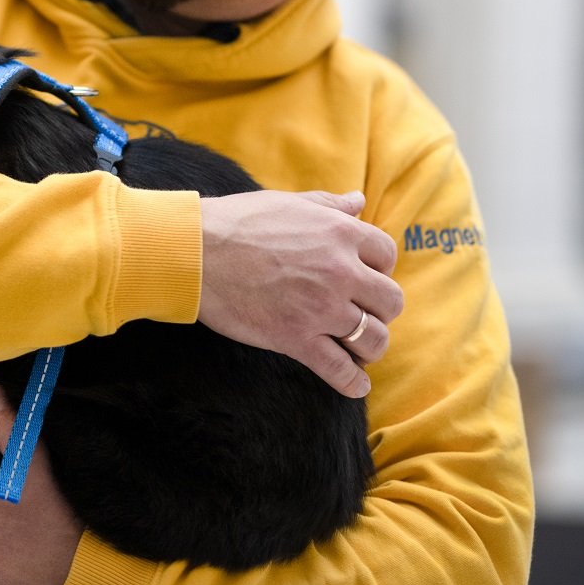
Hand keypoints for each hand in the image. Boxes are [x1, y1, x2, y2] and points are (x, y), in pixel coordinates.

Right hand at [198, 190, 401, 396]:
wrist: (194, 251)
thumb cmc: (236, 222)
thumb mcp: (288, 202)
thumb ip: (329, 204)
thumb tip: (358, 200)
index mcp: (340, 233)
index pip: (387, 255)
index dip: (379, 269)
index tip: (364, 278)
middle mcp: (340, 271)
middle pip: (390, 301)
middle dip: (380, 310)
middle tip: (361, 313)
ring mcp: (320, 308)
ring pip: (374, 339)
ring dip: (370, 345)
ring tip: (357, 347)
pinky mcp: (296, 339)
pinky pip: (340, 370)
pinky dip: (353, 382)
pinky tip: (355, 384)